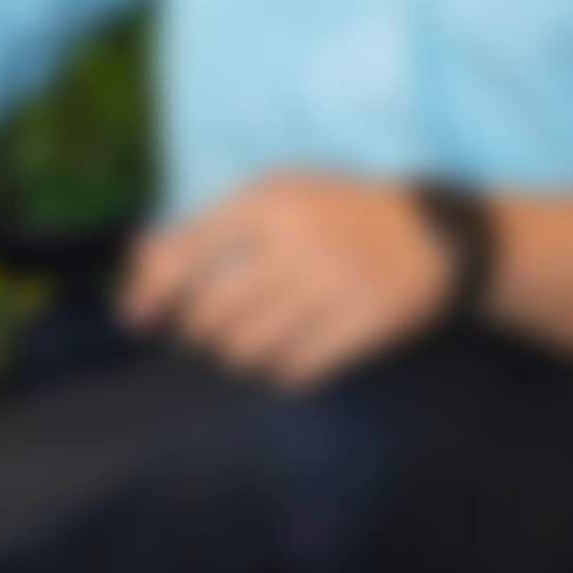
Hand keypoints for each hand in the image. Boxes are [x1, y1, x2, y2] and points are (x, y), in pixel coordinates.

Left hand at [116, 173, 455, 389]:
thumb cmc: (339, 217)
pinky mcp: (364, 324)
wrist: (437, 234)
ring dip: (238, 358)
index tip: (136, 319)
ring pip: (249, 349)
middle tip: (209, 336)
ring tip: (251, 347)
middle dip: (199, 335)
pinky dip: (281, 373)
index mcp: (269, 202)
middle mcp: (297, 241)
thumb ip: (206, 227)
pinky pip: (296, 370)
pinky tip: (289, 359)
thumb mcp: (277, 198)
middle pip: (211, 314)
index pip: (184, 255)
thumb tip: (136, 262)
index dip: (149, 294)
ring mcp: (333, 284)